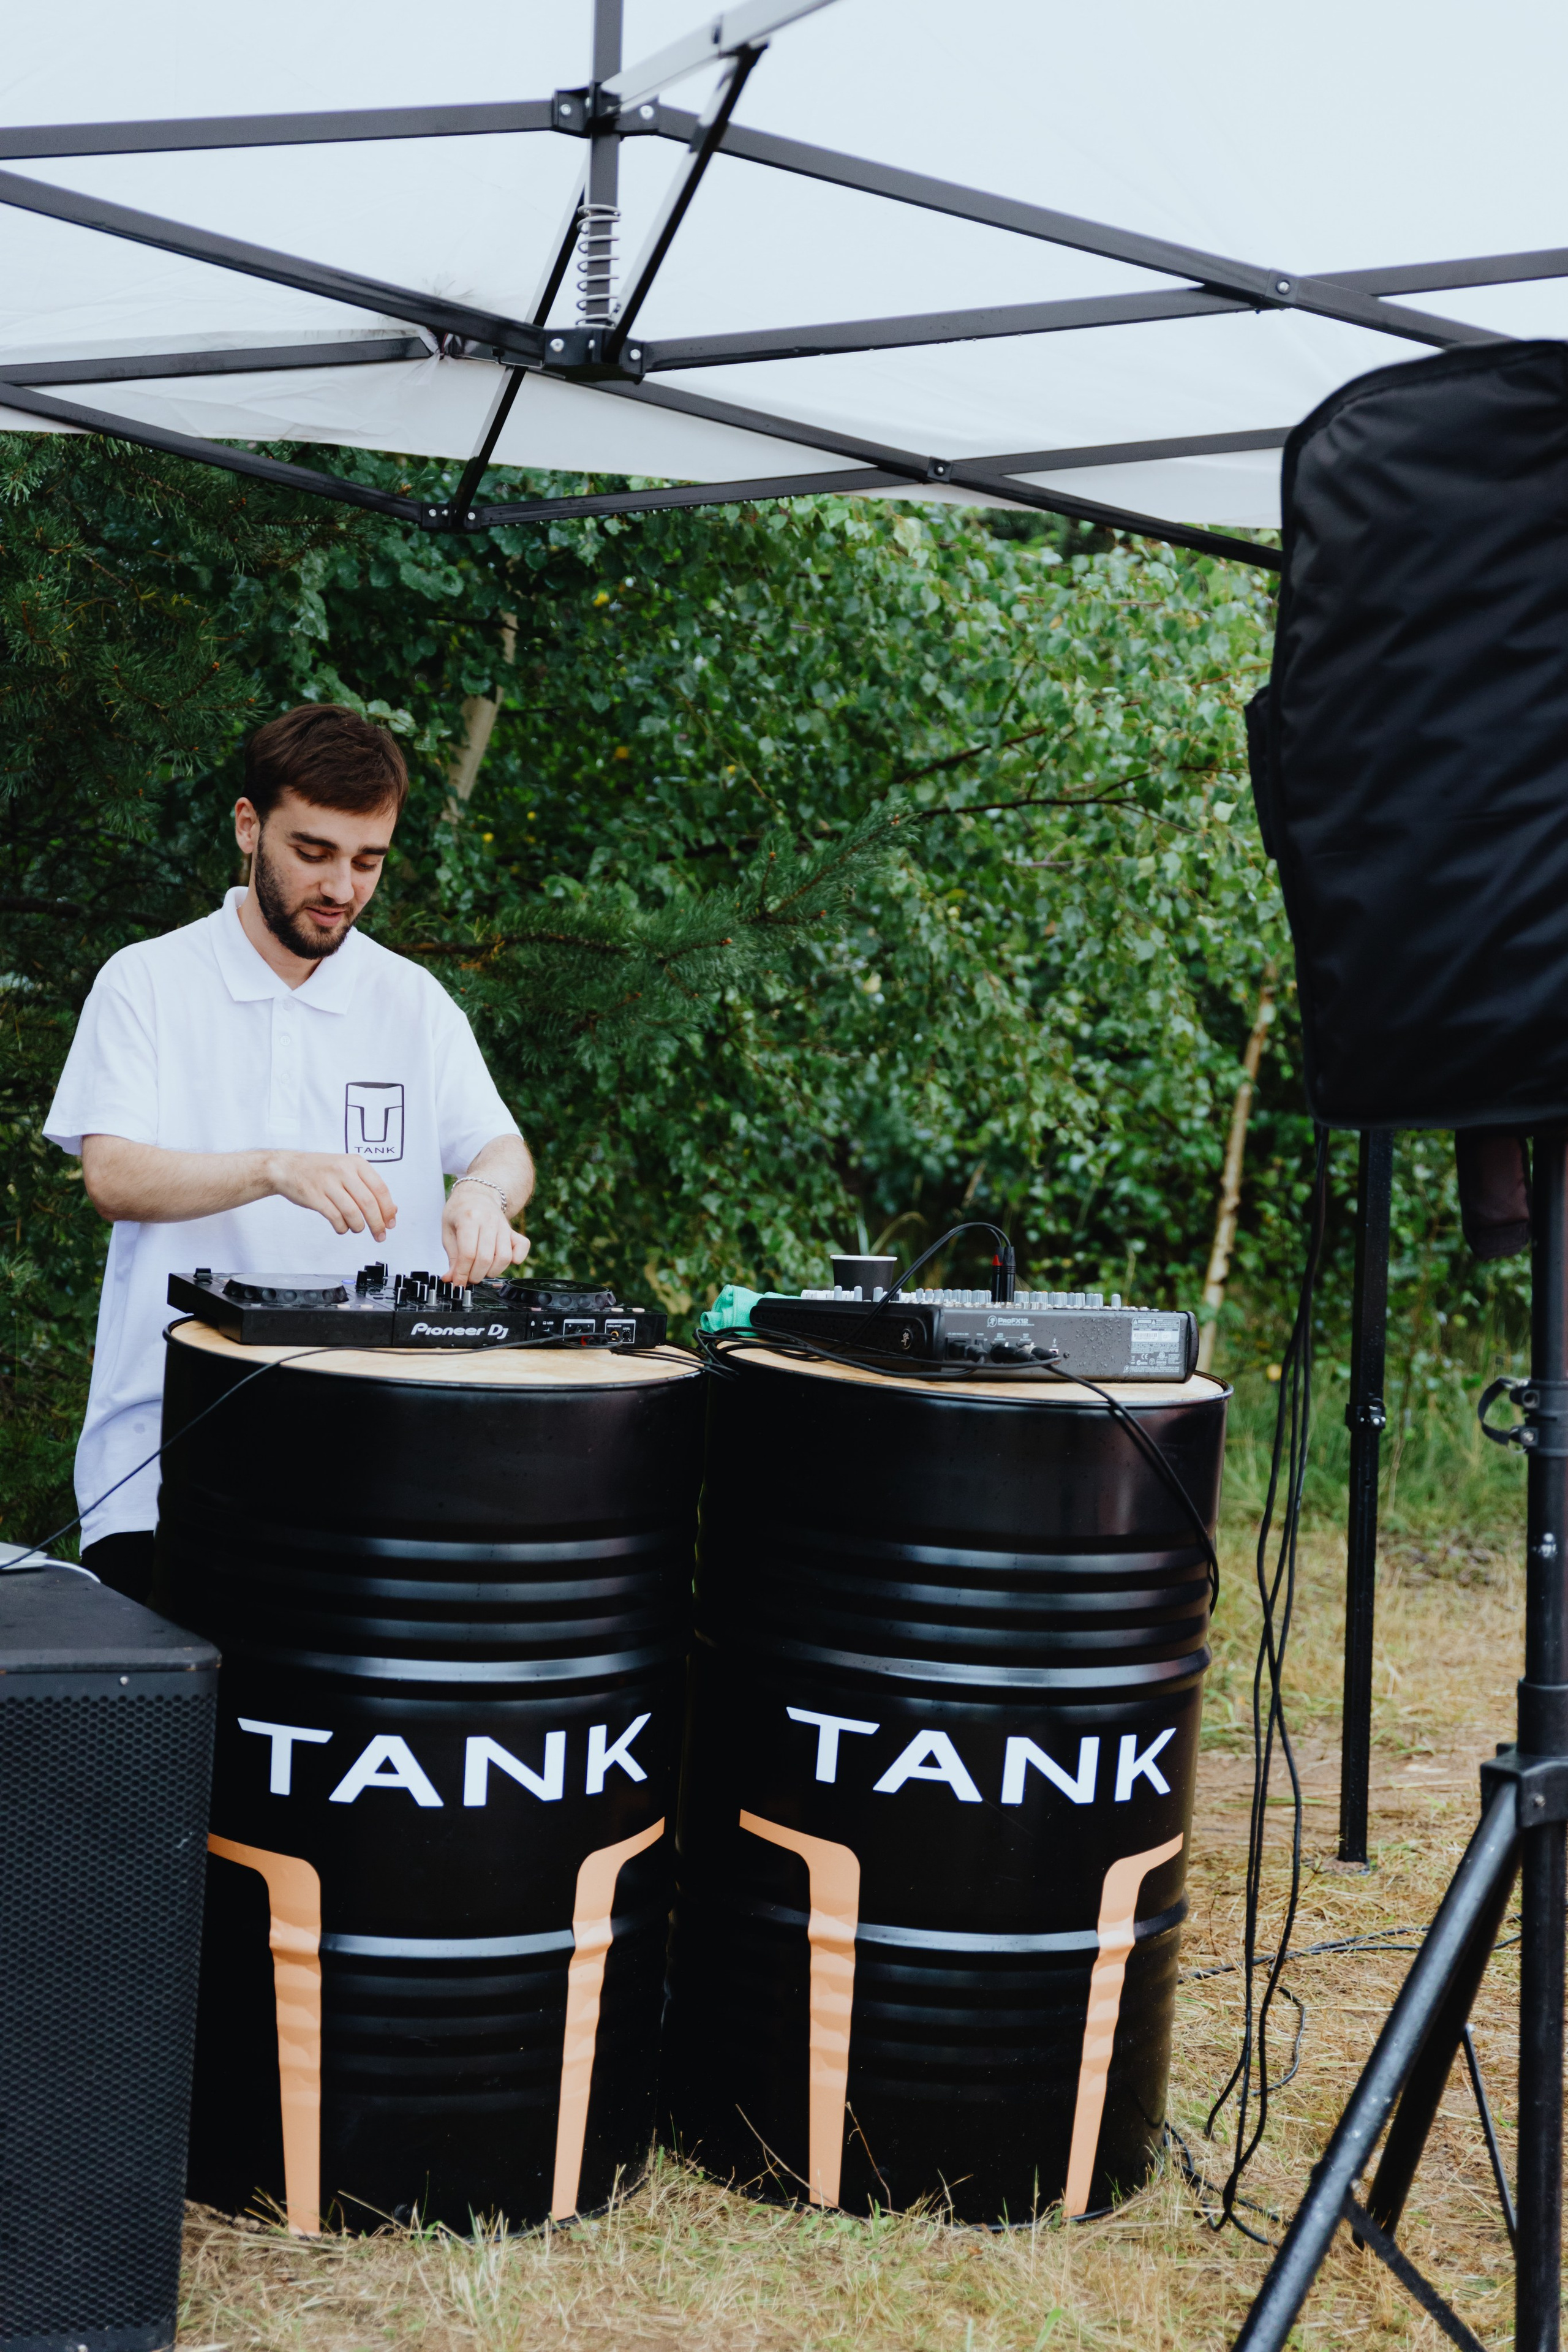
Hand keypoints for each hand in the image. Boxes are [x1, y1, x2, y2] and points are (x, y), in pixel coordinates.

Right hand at [264, 1149, 397, 1241]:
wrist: (287, 1168)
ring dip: (358, 1227)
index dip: (388, 1209)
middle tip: (380, 1235)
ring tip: (357, 1228)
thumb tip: (391, 1210)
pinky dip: (342, 1227)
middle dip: (377, 1223)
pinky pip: (335, 1218)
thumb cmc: (321, 1170)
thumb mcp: (347, 1169)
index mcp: (356, 1162)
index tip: (391, 1223)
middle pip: (368, 1203)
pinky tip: (342, 1227)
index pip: (380, 1189)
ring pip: (353, 1213)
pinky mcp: (315, 1196)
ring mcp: (328, 1183)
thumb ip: (368, 1186)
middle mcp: (343, 1170)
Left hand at [444, 1184, 529, 1285]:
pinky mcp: (513, 1230)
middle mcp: (489, 1221)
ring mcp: (503, 1225)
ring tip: (482, 1271)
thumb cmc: (460, 1212)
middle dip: (475, 1275)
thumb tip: (453, 1279)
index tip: (458, 1283)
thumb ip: (452, 1257)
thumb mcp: (447, 1231)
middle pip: (486, 1258)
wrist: (477, 1194)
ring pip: (504, 1257)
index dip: (462, 1273)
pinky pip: (522, 1247)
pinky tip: (502, 1262)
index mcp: (469, 1218)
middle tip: (468, 1278)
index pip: (468, 1254)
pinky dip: (516, 1259)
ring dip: (492, 1271)